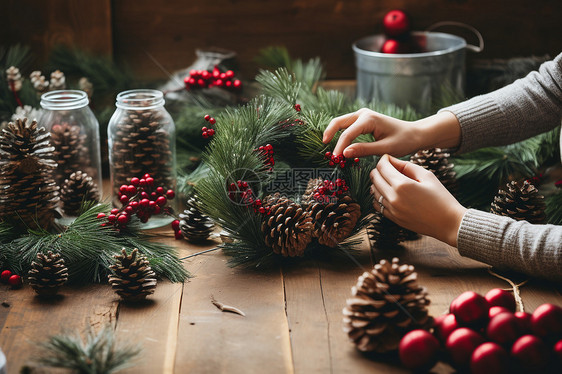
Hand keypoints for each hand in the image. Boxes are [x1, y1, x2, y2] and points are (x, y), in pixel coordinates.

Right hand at [323, 108, 460, 158]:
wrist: (415, 134)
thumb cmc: (403, 141)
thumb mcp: (385, 148)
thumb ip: (364, 150)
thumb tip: (344, 153)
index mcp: (369, 119)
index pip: (348, 134)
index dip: (340, 147)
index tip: (336, 159)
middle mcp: (363, 114)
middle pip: (338, 122)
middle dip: (330, 135)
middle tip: (325, 149)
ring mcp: (362, 115)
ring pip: (341, 123)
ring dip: (334, 135)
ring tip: (331, 150)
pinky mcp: (363, 120)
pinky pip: (347, 126)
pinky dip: (340, 135)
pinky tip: (339, 147)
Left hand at [370, 154, 466, 246]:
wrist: (448, 223)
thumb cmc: (441, 197)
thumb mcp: (427, 176)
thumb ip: (406, 166)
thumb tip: (391, 160)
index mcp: (402, 185)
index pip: (381, 167)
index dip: (383, 159)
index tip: (387, 158)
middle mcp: (393, 197)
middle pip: (374, 178)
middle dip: (379, 169)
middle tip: (388, 168)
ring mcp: (392, 210)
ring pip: (373, 191)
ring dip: (378, 183)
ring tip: (389, 180)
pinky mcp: (393, 218)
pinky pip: (377, 204)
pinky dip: (378, 196)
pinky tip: (388, 193)